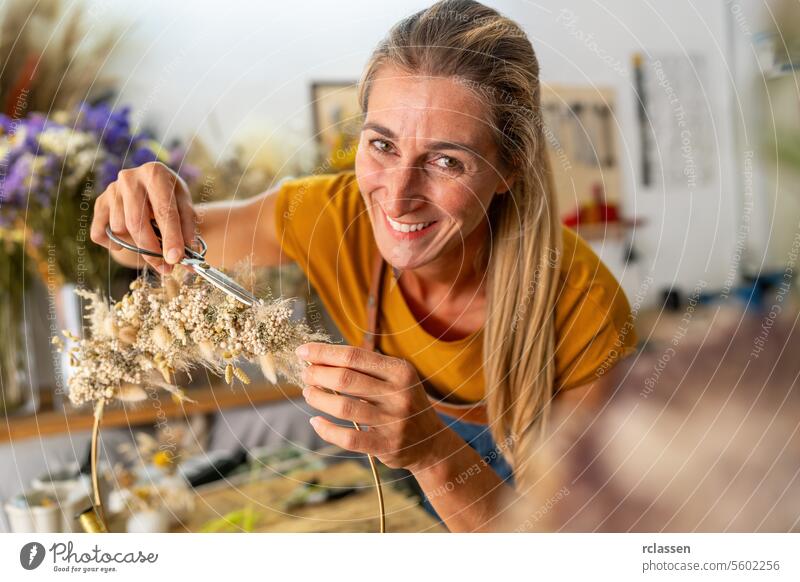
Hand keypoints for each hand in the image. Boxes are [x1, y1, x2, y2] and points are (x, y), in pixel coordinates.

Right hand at [90, 161, 196, 273]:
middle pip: (136, 223)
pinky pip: (99, 233)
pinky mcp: (100, 203)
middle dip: (151, 251)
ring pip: (119, 229)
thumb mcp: (185, 207)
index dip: (170, 237)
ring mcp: (111, 190)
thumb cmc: (170, 198)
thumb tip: (189, 261)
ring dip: (136, 245)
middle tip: (165, 267)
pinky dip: (113, 244)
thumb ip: (188, 231)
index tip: (175, 259)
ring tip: (150, 242)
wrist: (150, 186)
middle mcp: (129, 178)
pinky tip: (126, 242)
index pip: (163, 211)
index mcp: (155, 173)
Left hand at [297, 342, 446, 470]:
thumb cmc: (403, 403)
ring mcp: (393, 421)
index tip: (303, 351)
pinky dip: (327, 429)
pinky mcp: (386, 445)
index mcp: (400, 371)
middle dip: (318, 374)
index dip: (324, 353)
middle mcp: (399, 394)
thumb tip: (321, 358)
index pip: (354, 356)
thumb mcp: (396, 379)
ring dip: (318, 398)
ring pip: (344, 407)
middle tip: (306, 374)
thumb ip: (366, 368)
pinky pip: (348, 437)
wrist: (430, 442)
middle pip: (346, 379)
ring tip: (308, 393)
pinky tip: (316, 422)